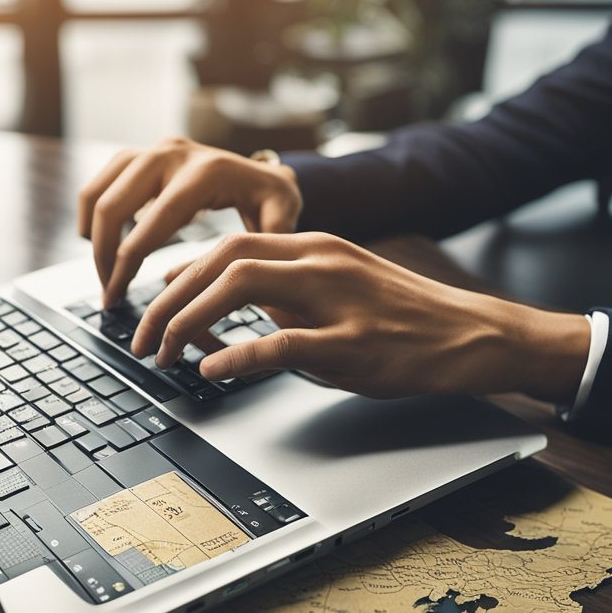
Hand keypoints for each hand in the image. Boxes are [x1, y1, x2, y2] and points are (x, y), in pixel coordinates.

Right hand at [78, 137, 302, 307]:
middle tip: (107, 292)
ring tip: (102, 270)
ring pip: (98, 188)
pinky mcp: (141, 155)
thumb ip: (270, 239)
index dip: (126, 261)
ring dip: (91, 232)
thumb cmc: (270, 199)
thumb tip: (246, 271)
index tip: (116, 294)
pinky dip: (91, 211)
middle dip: (102, 254)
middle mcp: (173, 156)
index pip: (152, 222)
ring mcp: (153, 151)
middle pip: (113, 204)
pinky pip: (101, 181)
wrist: (262, 169)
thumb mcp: (282, 214)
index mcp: (205, 173)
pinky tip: (98, 242)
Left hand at [131, 232, 591, 403]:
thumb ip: (282, 292)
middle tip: (143, 336)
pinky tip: (213, 366)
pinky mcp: (351, 342)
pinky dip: (239, 352)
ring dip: (190, 321)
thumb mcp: (334, 289)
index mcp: (311, 246)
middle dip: (170, 299)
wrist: (468, 333)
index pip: (227, 245)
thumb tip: (222, 304)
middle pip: (222, 260)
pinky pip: (283, 342)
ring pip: (241, 287)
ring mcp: (335, 298)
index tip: (151, 300)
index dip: (179, 272)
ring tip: (165, 353)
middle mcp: (318, 260)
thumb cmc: (399, 315)